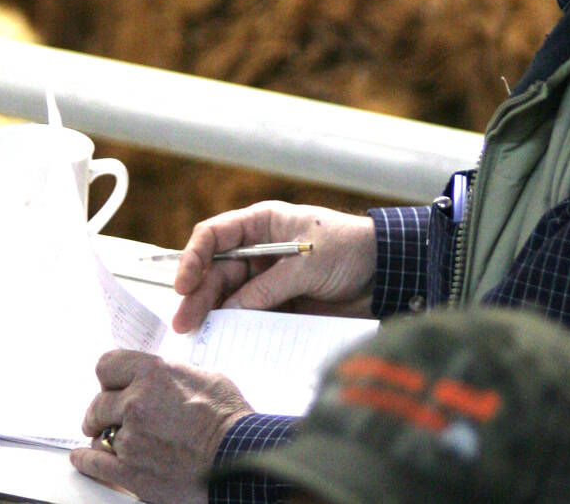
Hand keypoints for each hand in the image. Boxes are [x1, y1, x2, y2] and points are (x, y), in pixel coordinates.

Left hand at [70, 350, 251, 503]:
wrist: (236, 455)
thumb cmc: (227, 417)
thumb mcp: (204, 377)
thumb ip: (173, 375)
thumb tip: (163, 378)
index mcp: (153, 374)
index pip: (107, 365)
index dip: (109, 376)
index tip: (110, 384)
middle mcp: (135, 403)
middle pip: (97, 402)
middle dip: (103, 409)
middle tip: (106, 415)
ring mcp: (130, 439)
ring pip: (98, 433)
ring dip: (104, 435)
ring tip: (111, 438)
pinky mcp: (129, 471)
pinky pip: (94, 463)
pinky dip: (86, 459)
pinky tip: (82, 456)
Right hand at [170, 201, 377, 333]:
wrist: (386, 274)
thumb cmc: (349, 250)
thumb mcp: (308, 263)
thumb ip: (269, 287)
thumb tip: (232, 312)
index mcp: (262, 225)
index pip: (215, 236)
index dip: (193, 258)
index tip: (182, 285)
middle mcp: (258, 251)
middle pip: (216, 272)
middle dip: (198, 295)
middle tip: (184, 325)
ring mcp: (267, 281)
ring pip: (229, 298)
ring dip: (213, 316)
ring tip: (197, 339)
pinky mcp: (280, 306)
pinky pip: (251, 318)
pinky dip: (238, 331)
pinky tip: (225, 345)